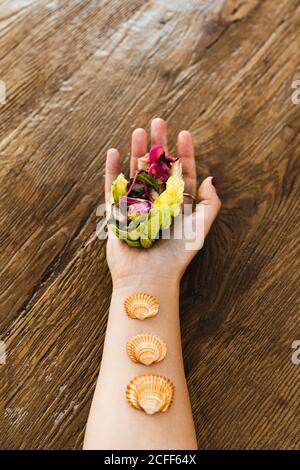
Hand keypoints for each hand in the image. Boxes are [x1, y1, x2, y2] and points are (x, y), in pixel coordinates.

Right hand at [105, 118, 220, 287]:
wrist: (148, 277)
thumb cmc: (176, 256)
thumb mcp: (200, 229)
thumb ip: (209, 204)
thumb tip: (210, 178)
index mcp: (177, 205)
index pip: (181, 174)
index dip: (183, 153)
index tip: (184, 133)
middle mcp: (156, 203)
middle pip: (157, 168)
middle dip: (159, 145)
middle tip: (159, 121)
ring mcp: (136, 206)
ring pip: (135, 173)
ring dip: (137, 151)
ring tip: (139, 131)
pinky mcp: (117, 213)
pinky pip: (113, 187)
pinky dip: (112, 170)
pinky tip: (114, 152)